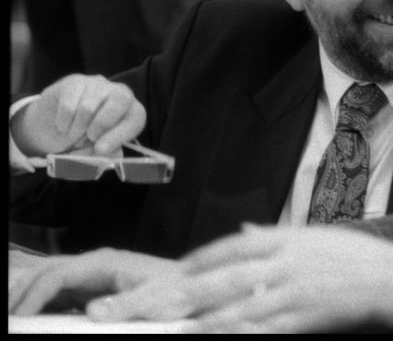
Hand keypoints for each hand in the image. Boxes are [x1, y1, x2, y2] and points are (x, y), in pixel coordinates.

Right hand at [8, 248, 179, 315]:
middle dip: (23, 291)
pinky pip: (61, 293)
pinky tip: (35, 317)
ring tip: (15, 316)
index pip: (58, 274)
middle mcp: (94, 264)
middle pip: (47, 272)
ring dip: (30, 295)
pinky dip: (43, 303)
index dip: (35, 294)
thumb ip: (125, 305)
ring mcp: (93, 275)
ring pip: (50, 281)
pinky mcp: (94, 288)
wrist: (189, 288)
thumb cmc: (174, 292)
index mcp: (104, 262)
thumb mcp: (154, 301)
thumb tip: (91, 311)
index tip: (21, 316)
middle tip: (9, 315)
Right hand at [11, 74, 145, 156]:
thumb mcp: (98, 151)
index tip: (100, 150)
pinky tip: (63, 126)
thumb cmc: (85, 141)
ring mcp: (97, 84)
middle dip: (101, 126)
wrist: (55, 129)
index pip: (136, 118)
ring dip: (77, 129)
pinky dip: (63, 123)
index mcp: (132, 112)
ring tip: (74, 135)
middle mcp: (120, 92)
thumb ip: (106, 153)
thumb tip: (108, 152)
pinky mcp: (74, 82)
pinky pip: (68, 105)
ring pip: (88, 107)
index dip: (119, 135)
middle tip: (88, 138)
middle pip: (120, 101)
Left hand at [90, 224, 392, 332]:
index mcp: (283, 239)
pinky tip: (209, 338)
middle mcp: (280, 263)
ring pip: (229, 309)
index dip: (194, 263)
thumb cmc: (356, 257)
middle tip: (134, 307)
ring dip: (190, 322)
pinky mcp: (301, 318)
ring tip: (158, 329)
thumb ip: (274, 237)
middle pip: (213, 280)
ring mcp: (289, 292)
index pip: (226, 247)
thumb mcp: (314, 235)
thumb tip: (242, 232)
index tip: (169, 274)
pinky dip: (233, 335)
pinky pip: (259, 330)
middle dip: (168, 295)